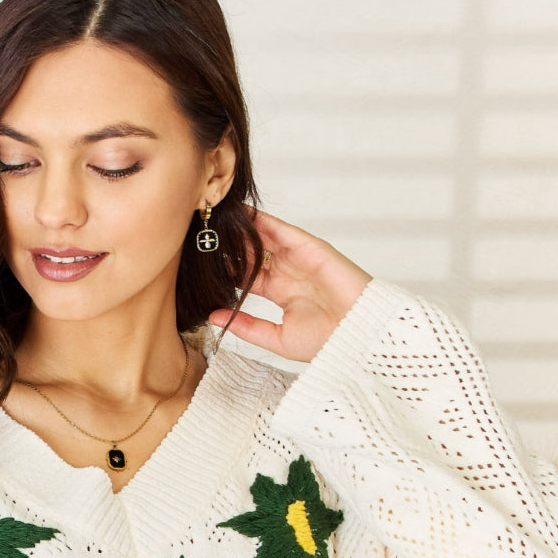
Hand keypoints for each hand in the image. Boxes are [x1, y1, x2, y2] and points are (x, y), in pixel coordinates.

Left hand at [209, 210, 371, 362]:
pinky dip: (261, 221)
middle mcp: (288, 272)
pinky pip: (281, 230)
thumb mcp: (276, 339)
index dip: (225, 269)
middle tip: (201, 234)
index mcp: (280, 292)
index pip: (246, 275)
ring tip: (215, 217)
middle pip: (252, 252)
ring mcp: (299, 258)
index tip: (200, 263)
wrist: (357, 337)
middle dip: (229, 245)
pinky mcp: (310, 247)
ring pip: (264, 238)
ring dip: (241, 229)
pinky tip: (240, 214)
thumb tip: (214, 317)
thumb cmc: (327, 342)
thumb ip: (246, 326)